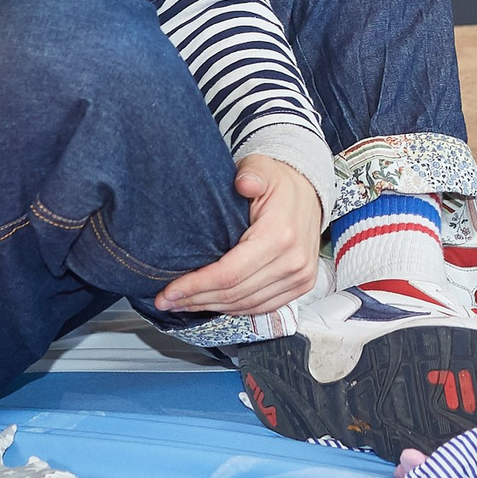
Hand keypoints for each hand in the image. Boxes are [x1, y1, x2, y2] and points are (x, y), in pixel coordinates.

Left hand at [154, 155, 323, 316]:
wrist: (309, 192)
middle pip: (234, 293)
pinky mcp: (301, 285)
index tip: (169, 291)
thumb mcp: (262, 168)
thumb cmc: (279, 183)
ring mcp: (300, 276)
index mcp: (279, 235)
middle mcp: (293, 261)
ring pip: (247, 305)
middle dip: (196, 300)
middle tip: (167, 301)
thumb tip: (243, 182)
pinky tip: (213, 303)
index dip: (196, 286)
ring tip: (184, 304)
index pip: (229, 274)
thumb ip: (252, 173)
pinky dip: (236, 309)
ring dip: (212, 307)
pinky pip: (263, 307)